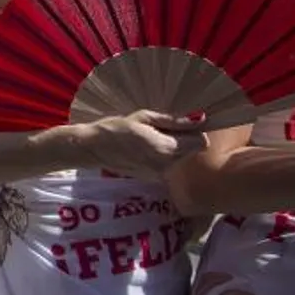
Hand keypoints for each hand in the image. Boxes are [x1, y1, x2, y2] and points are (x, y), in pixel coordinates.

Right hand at [78, 110, 208, 178]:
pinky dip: (162, 155)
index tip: (181, 124)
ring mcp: (160, 173)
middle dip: (183, 139)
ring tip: (150, 137)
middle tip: (161, 128)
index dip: (195, 132)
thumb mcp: (143, 117)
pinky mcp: (153, 177)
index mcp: (167, 147)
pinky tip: (144, 149)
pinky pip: (167, 164)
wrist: (93, 149)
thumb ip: (173, 121)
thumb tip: (199, 118)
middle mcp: (167, 164)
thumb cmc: (116, 127)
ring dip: (173, 147)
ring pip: (180, 157)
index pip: (201, 142)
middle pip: (191, 150)